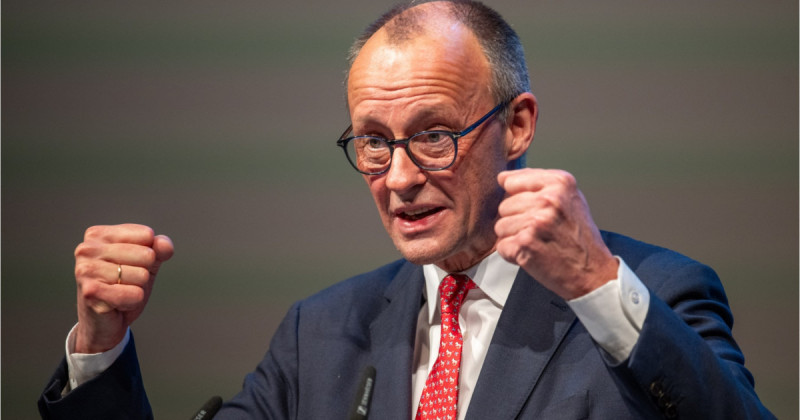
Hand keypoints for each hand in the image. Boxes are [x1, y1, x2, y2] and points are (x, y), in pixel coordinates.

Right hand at [73, 224, 173, 352]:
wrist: (105, 323)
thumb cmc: (124, 287)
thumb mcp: (147, 264)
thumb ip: (159, 249)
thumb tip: (165, 245)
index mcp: (99, 235)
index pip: (147, 235)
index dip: (149, 255)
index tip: (131, 265)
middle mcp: (87, 248)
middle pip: (147, 255)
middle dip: (144, 273)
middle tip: (126, 282)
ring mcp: (86, 269)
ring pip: (142, 275)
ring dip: (137, 289)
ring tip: (120, 292)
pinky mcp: (90, 291)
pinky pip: (134, 294)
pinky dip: (133, 302)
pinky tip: (117, 304)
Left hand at [495, 169, 617, 299]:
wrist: (592, 272)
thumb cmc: (580, 238)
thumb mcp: (570, 199)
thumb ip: (540, 184)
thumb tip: (504, 178)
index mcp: (559, 183)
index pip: (511, 180)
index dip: (516, 197)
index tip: (531, 209)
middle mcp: (548, 199)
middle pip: (504, 205)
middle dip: (516, 220)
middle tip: (540, 231)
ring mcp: (536, 222)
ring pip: (500, 226)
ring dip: (514, 237)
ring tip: (537, 242)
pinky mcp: (525, 244)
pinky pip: (501, 246)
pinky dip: (512, 254)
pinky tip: (532, 254)